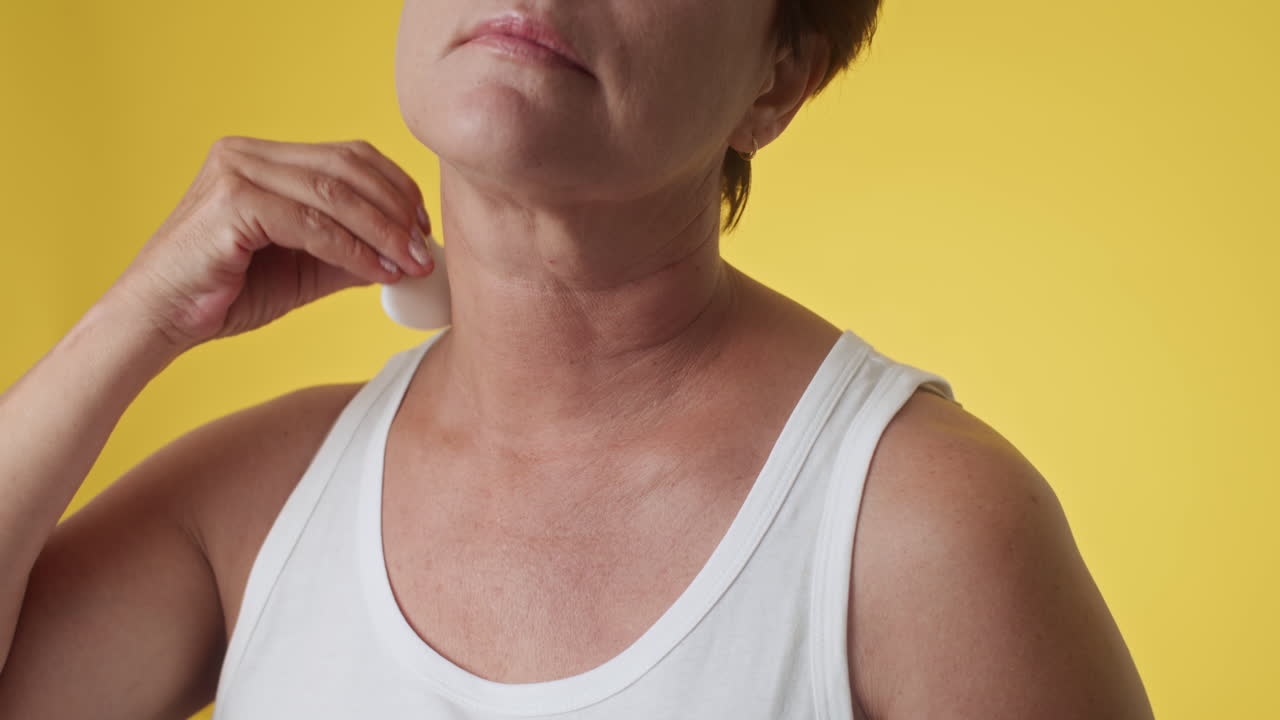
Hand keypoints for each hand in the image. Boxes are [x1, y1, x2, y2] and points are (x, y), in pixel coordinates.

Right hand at [104, 136, 435, 352]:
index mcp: (262, 158)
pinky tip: (379, 273)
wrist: (160, 322)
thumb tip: (407, 251)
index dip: (395, 188)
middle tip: (425, 249)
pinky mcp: (231, 202)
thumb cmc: (226, 295)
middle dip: (397, 209)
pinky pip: (312, 224)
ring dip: (383, 232)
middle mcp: (247, 153)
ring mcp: (236, 172)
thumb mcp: (305, 268)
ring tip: (412, 265)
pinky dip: (353, 250)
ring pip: (335, 194)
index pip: (348, 156)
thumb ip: (348, 251)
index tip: (423, 226)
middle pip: (348, 167)